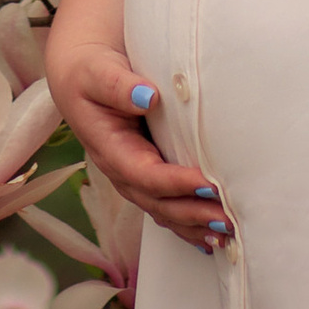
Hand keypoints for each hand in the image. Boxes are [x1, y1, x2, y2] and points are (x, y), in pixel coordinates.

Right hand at [45, 22, 229, 253]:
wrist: (81, 77)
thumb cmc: (89, 74)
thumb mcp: (97, 73)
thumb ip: (118, 85)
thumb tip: (148, 96)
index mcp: (110, 150)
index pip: (145, 174)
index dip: (176, 183)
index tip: (208, 184)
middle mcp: (122, 172)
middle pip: (159, 203)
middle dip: (193, 213)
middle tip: (227, 218)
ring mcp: (134, 178)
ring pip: (165, 212)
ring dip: (194, 226)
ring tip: (227, 234)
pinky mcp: (147, 176)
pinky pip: (168, 207)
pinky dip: (189, 223)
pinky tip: (212, 234)